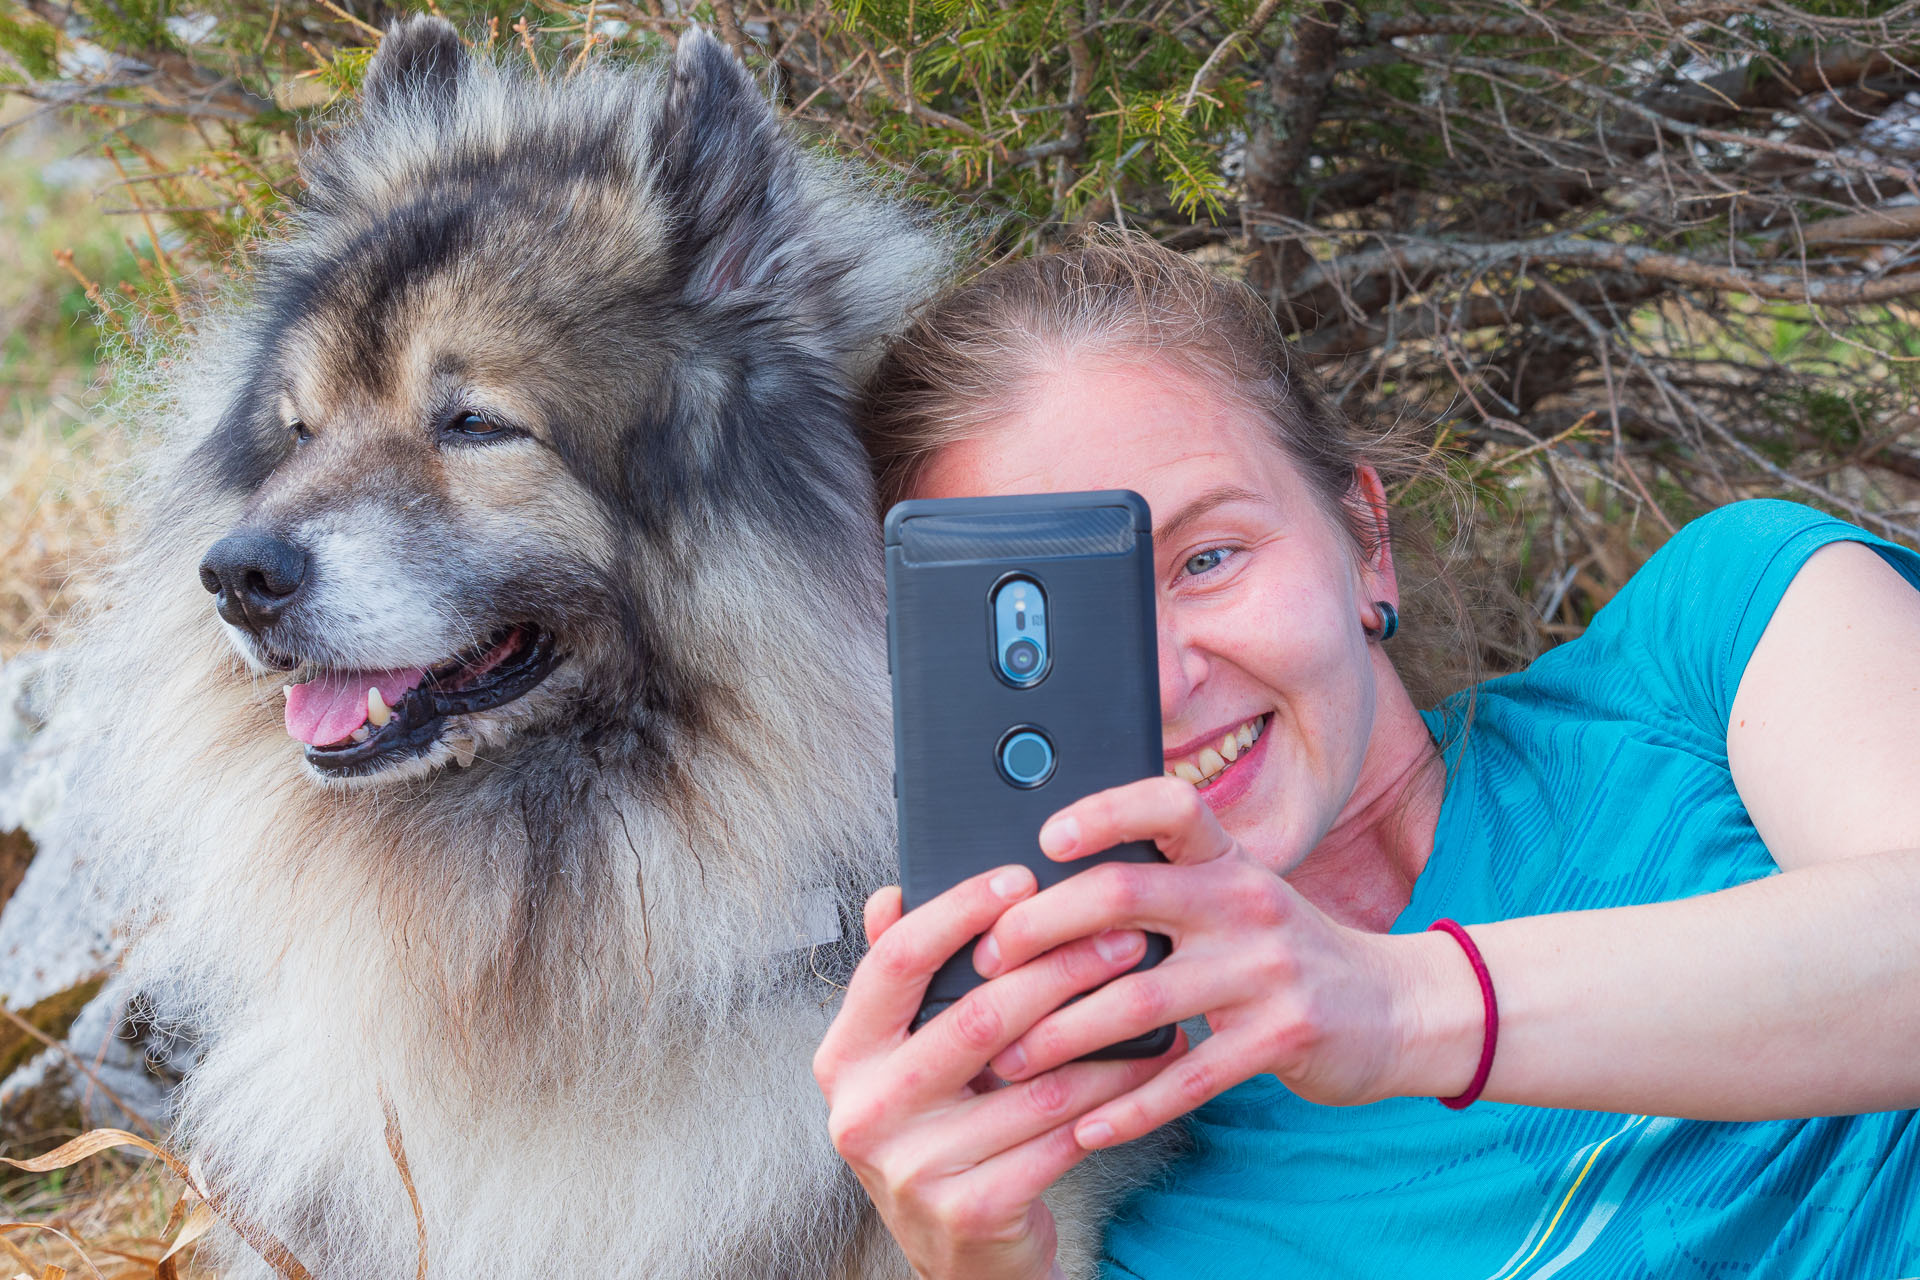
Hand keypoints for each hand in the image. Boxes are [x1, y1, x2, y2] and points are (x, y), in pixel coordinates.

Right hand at [814, 866, 1185, 1279]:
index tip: (1022, 877)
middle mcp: (863, 1110)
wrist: (961, 1259)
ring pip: (1033, 1080)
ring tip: (1153, 998)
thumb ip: (905, 983)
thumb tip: (893, 894)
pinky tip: (1148, 1068)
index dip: (959, 911)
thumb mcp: (908, 1061)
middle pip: (977, 1015)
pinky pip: (1059, 1137)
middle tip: (1121, 937)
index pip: (895, 961)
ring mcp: (912, 1167)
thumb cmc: (945, 1133)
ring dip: (1104, 1035)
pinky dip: (1112, 1097)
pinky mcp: (969, 1210)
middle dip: (1060, 968)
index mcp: (843, 1056)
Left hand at [970, 776, 1479, 1149]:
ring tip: (1009, 1058)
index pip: (1168, 804)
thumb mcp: (1233, 898)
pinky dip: (1130, 1105)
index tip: (1043, 838)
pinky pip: (1189, 1075)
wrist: (1392, 1008)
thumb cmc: (1279, 951)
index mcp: (1227, 858)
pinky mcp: (1283, 1036)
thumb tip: (1042, 886)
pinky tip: (1085, 1124)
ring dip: (1063, 1033)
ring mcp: (1266, 969)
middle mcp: (1245, 900)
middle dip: (1040, 929)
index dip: (1105, 811)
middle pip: (1125, 895)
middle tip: (985, 965)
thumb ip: (1162, 886)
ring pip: (1140, 997)